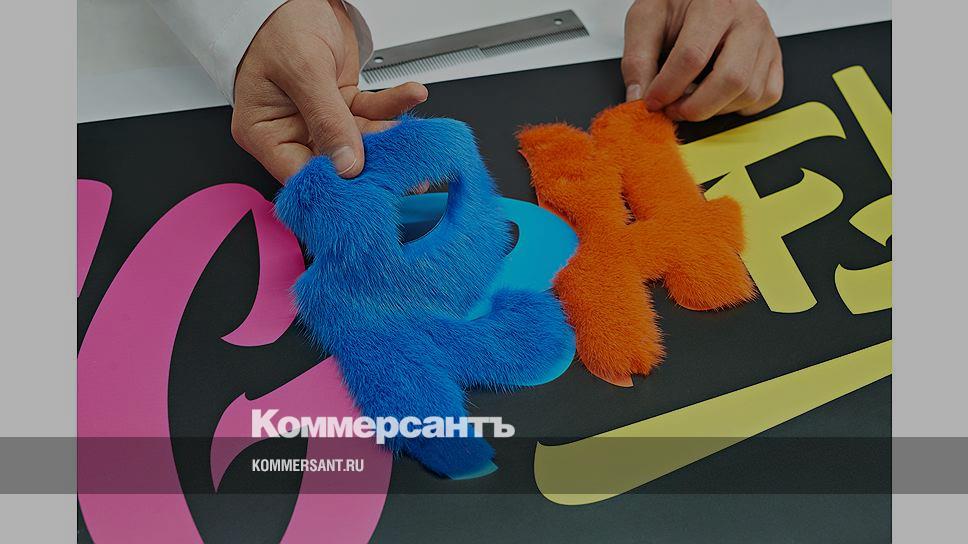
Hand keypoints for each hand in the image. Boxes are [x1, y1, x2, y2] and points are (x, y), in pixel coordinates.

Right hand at [231, 0, 427, 181]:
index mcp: (265, 131)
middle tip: (405, 177)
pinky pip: (370, 112)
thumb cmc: (277, 24)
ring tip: (415, 142)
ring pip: (360, 139)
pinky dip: (393, 105)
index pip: (300, 175)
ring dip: (390, 138)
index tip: (365, 194)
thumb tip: (347, 164)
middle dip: (372, 166)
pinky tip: (411, 95)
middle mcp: (291, 129)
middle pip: (335, 162)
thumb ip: (327, 119)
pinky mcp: (341, 103)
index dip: (334, 187)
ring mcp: (319, 118)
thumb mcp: (303, 71)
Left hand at [622, 0, 782, 120]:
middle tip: (673, 110)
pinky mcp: (774, 58)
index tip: (652, 101)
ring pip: (750, 92)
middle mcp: (748, 20)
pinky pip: (766, 95)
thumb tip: (637, 98)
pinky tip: (718, 97)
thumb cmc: (677, 3)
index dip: (668, 87)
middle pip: (732, 79)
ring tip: (691, 101)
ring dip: (715, 110)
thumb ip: (638, 58)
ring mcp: (766, 40)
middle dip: (697, 107)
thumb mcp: (646, 19)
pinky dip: (740, 107)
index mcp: (715, 4)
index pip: (693, 56)